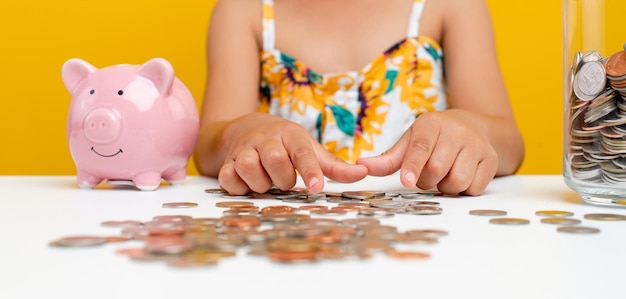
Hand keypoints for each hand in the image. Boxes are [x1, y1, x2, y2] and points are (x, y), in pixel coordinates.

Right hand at [218, 113, 367, 194]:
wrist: (243, 129)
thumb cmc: (284, 144)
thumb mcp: (309, 148)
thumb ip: (334, 166)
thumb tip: (363, 174)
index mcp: (290, 135)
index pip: (303, 152)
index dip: (310, 170)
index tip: (317, 187)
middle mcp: (266, 140)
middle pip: (275, 161)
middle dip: (283, 178)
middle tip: (285, 180)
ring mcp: (244, 150)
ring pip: (250, 169)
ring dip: (261, 183)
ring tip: (267, 181)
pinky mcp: (226, 163)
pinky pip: (230, 180)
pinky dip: (239, 187)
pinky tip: (247, 183)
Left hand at [356, 110, 497, 194]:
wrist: (475, 128)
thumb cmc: (434, 139)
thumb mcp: (409, 142)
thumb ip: (387, 159)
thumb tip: (360, 166)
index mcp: (432, 124)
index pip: (420, 147)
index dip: (413, 166)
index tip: (406, 182)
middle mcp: (456, 131)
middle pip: (437, 169)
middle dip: (427, 180)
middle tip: (427, 174)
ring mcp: (476, 145)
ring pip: (457, 181)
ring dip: (446, 187)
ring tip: (445, 175)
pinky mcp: (491, 159)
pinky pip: (474, 188)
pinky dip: (464, 190)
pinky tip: (461, 176)